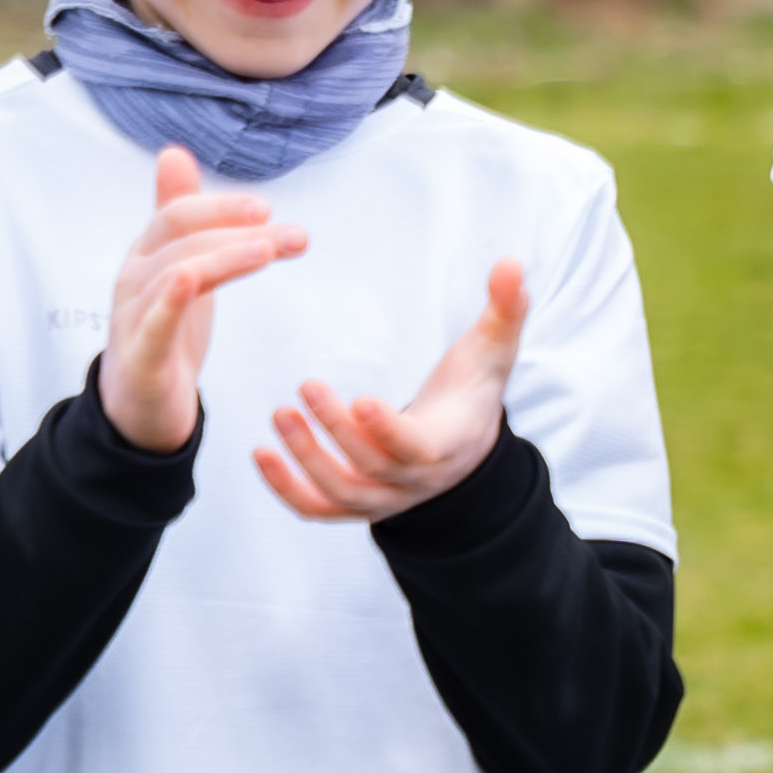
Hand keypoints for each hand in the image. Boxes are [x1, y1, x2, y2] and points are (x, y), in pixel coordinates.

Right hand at [98, 146, 306, 453]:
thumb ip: (179, 214)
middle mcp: (135, 279)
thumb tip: (174, 153)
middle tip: (291, 235)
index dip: (221, 207)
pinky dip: (169, 301)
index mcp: (147, 256)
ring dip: (225, 258)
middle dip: (236, 230)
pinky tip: (190, 282)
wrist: (140, 404)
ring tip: (269, 252)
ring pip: (174, 274)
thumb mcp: (176, 264)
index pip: (177, 215)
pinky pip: (153, 323)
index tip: (269, 210)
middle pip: (179, 239)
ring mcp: (133, 317)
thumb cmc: (162, 328)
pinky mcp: (141, 357)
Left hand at [255, 260, 525, 520]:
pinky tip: (261, 454)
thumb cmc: (472, 389)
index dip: (389, 430)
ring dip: (306, 459)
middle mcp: (418, 480)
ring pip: (343, 493)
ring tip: (280, 414)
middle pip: (373, 468)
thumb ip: (503, 309)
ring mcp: (387, 497)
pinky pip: (319, 510)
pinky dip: (287, 490)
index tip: (361, 399)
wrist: (465, 444)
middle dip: (335, 431)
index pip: (419, 448)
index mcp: (451, 442)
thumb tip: (512, 263)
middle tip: (305, 387)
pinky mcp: (358, 503)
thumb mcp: (492, 349)